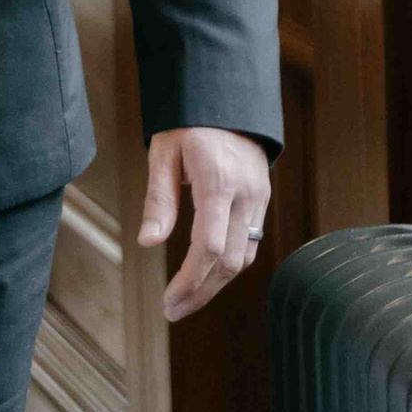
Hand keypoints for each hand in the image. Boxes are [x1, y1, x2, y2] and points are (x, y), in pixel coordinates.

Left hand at [140, 126, 272, 322]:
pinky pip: (249, 244)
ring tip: (185, 302)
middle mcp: (246, 194)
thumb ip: (159, 199)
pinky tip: (206, 278)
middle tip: (173, 311)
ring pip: (244, 258)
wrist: (228, 101)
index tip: (169, 301)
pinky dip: (229, 267)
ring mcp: (260, 198)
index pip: (209, 246)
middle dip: (201, 292)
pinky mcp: (263, 201)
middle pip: (230, 261)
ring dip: (216, 285)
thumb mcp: (163, 153)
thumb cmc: (188, 124)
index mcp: (219, 181)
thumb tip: (148, 242)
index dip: (190, 280)